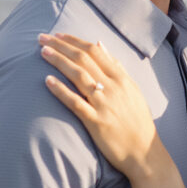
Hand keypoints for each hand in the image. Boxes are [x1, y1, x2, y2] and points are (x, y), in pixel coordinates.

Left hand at [39, 34, 161, 179]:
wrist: (144, 152)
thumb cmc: (137, 121)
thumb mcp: (132, 89)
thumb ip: (116, 66)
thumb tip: (99, 44)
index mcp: (121, 78)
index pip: (94, 51)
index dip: (74, 41)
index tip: (58, 35)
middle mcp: (113, 87)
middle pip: (83, 59)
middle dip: (61, 46)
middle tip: (42, 38)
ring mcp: (104, 104)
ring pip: (78, 76)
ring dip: (59, 61)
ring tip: (43, 52)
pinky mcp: (96, 122)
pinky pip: (75, 102)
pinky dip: (61, 90)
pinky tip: (47, 80)